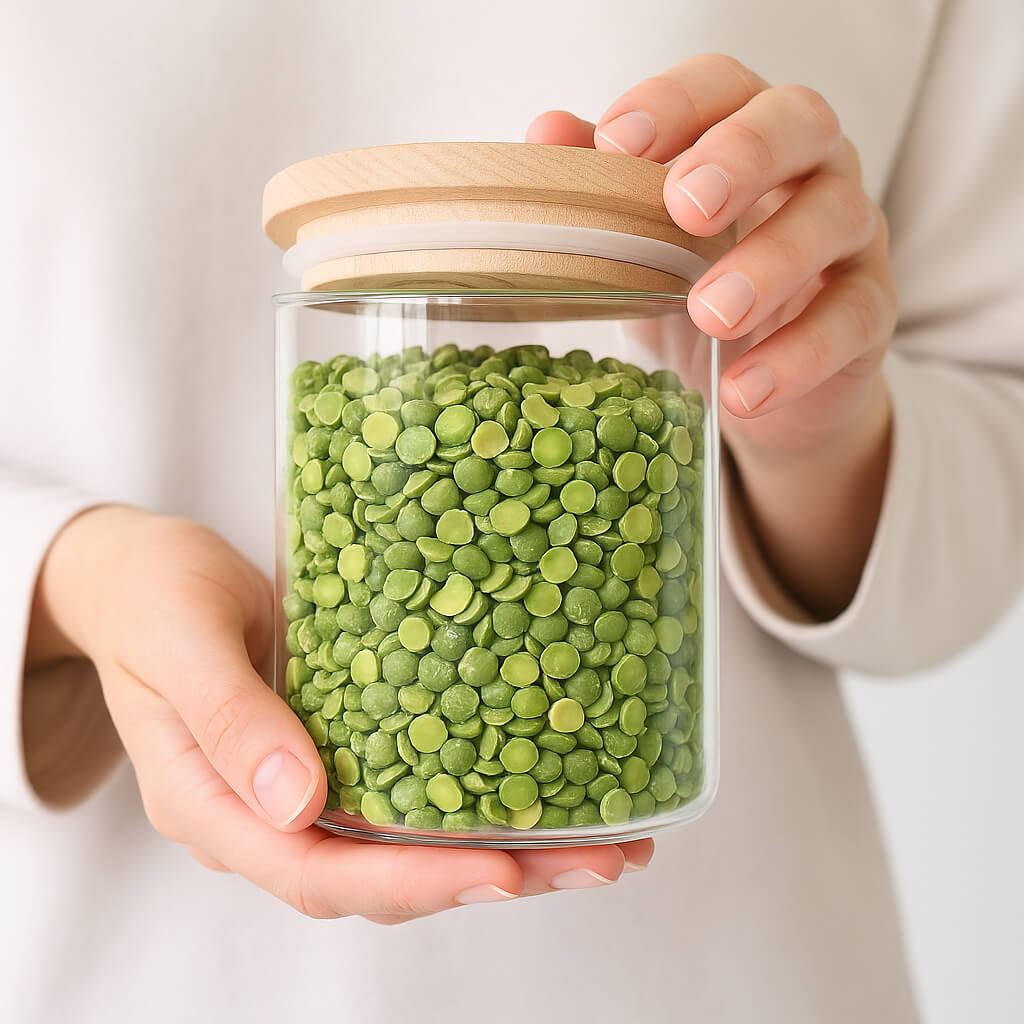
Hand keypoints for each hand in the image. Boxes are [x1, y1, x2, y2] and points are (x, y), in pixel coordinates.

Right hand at [28, 507, 650, 922]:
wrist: (144, 576)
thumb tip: (298, 803)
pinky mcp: (343, 747)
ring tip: (606, 840)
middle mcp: (269, 815)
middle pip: (385, 876)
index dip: (413, 882)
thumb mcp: (179, 641)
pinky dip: (479, 794)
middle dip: (493, 876)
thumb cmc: (152, 597)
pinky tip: (547, 782)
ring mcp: (308, 787)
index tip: (503, 871)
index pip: (317, 873)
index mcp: (215, 808)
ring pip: (411, 843)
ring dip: (507, 848)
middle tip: (598, 861)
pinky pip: (413, 790)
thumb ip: (229, 719)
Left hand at [528, 54, 896, 616]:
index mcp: (745, 133)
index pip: (722, 86)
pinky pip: (853, 317)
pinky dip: (799, 355)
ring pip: (836, 218)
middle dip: (743, 155)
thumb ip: (604, 188)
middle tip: (687, 207)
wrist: (763, 385)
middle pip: (800, 121)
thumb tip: (545, 131)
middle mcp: (811, 167)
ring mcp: (851, 235)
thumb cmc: (696, 291)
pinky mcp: (872, 310)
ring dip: (769, 264)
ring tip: (710, 314)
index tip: (619, 143)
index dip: (675, 103)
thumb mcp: (641, 246)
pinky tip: (744, 389)